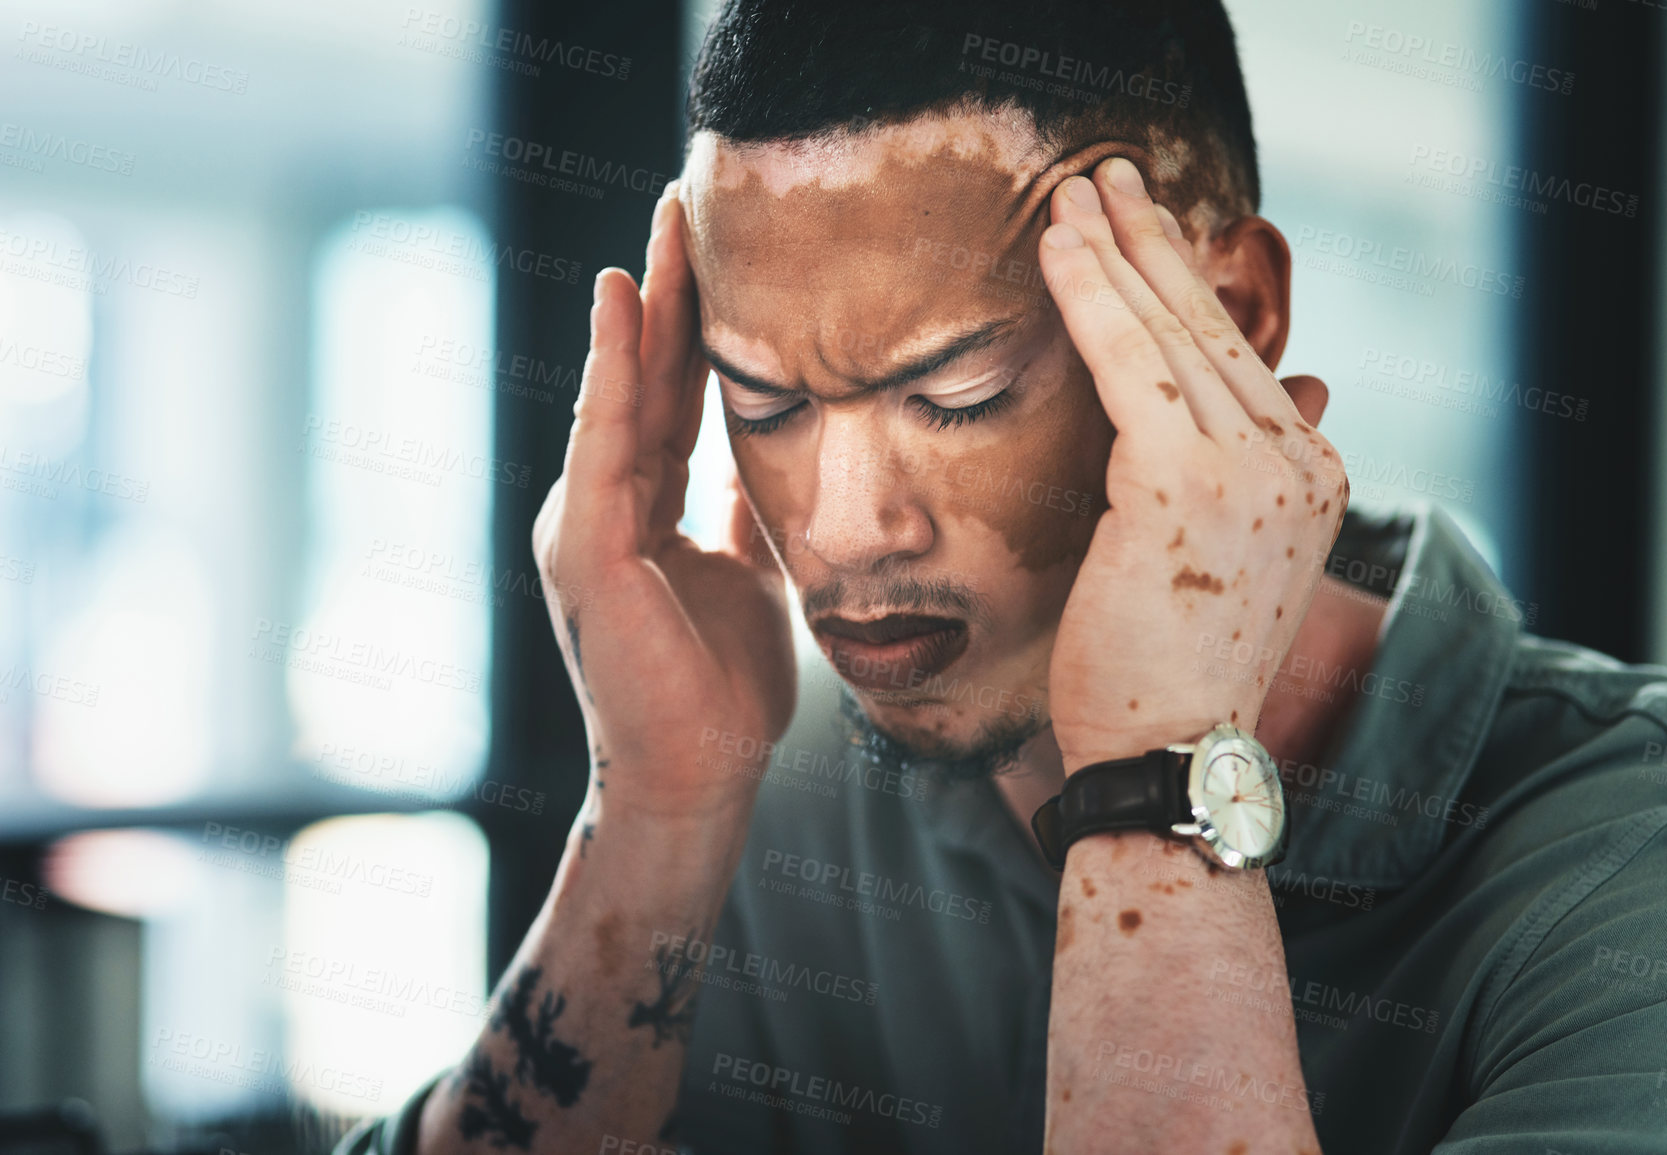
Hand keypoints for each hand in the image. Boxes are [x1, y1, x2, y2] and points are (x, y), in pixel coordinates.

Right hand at [531, 184, 797, 816]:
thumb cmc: (721, 687)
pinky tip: (621, 305)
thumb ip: (747, 509)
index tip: (719, 252)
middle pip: (642, 381)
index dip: (693, 326)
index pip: (671, 399)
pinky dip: (609, 369)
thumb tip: (778, 449)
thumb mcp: (749, 574)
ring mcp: (586, 525)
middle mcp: (605, 506)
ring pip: (619, 395)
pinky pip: (601, 441)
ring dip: (640, 308)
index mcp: (642, 512)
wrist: (698, 775)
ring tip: (659, 228)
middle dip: (666, 293)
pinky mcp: (585, 548)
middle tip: (686, 203)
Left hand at [1040, 158, 1347, 771]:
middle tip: (1110, 177)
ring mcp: (1252, 468)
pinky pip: (1127, 362)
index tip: (1148, 232)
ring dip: (1115, 250)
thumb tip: (1300, 385)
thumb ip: (1247, 468)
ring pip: (1169, 332)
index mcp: (1311, 477)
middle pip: (1212, 329)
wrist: (1169, 755)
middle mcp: (1297, 461)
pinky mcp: (1186, 479)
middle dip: (1154, 244)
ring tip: (1074, 193)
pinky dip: (1089, 296)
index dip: (1185, 287)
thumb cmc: (1170, 672)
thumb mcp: (1224, 558)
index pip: (1239, 360)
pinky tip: (1056, 247)